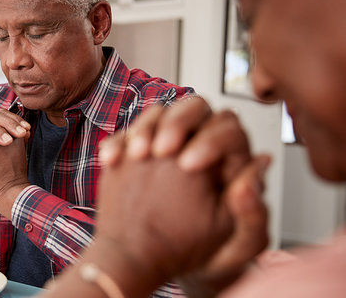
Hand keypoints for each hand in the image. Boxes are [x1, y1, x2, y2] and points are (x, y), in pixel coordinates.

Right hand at [99, 97, 269, 295]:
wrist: (162, 264)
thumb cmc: (205, 257)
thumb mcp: (236, 245)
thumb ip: (254, 212)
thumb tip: (261, 165)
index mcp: (231, 163)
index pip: (230, 130)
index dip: (211, 142)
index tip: (188, 167)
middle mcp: (201, 145)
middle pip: (195, 108)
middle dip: (177, 122)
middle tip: (161, 151)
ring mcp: (167, 146)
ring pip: (159, 114)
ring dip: (144, 128)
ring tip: (135, 155)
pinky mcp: (138, 152)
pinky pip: (126, 132)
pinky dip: (117, 141)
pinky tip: (112, 160)